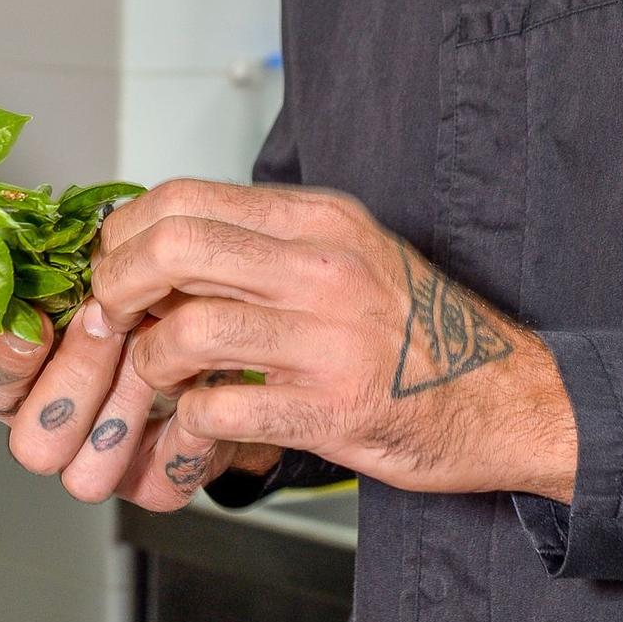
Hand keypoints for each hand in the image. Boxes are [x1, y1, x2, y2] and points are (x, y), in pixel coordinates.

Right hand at [0, 302, 280, 510]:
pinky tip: (201, 388)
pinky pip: (160, 482)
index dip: (10, 359)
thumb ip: (73, 280)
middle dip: (73, 378)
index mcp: (28, 382)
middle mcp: (57, 433)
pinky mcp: (156, 485)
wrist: (230, 332)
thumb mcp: (113, 277)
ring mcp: (103, 468)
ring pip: (86, 475)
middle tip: (109, 326)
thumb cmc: (157, 297)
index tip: (42, 319)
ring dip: (125, 406)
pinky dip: (184, 436)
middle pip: (34, 443)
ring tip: (161, 351)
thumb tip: (56, 273)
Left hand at [89, 180, 577, 501]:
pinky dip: (190, 422)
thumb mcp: (349, 255)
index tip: (114, 263)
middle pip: (173, 248)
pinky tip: (199, 423)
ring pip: (186, 331)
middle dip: (118, 284)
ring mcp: (327, 339)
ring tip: (160, 375)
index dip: (126, 232)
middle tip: (114, 315)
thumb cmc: (419, 331)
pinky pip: (220, 407)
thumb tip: (168, 246)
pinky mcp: (330, 409)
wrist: (508, 397)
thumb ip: (268, 247)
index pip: (185, 197)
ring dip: (150, 361)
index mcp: (320, 221)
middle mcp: (322, 268)